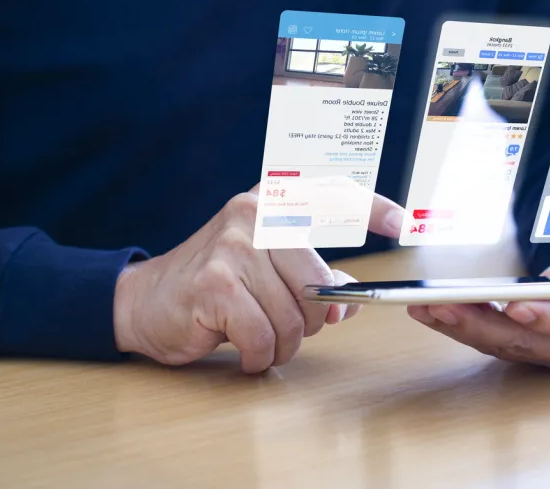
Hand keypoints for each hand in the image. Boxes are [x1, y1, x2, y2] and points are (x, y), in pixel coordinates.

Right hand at [113, 184, 403, 372]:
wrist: (145, 301)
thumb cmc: (214, 286)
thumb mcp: (266, 271)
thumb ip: (310, 278)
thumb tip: (348, 300)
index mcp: (271, 202)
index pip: (331, 193)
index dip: (372, 208)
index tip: (404, 224)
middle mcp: (254, 215)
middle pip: (316, 284)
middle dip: (311, 321)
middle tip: (289, 329)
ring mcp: (232, 247)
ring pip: (294, 317)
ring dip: (283, 344)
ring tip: (261, 338)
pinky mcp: (214, 284)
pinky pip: (264, 337)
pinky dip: (259, 355)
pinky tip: (244, 349)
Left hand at [407, 214, 549, 375]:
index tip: (517, 306)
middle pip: (529, 343)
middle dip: (481, 325)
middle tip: (441, 305)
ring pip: (503, 344)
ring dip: (461, 327)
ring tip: (424, 306)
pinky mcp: (532, 342)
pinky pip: (493, 336)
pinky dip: (463, 323)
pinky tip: (434, 308)